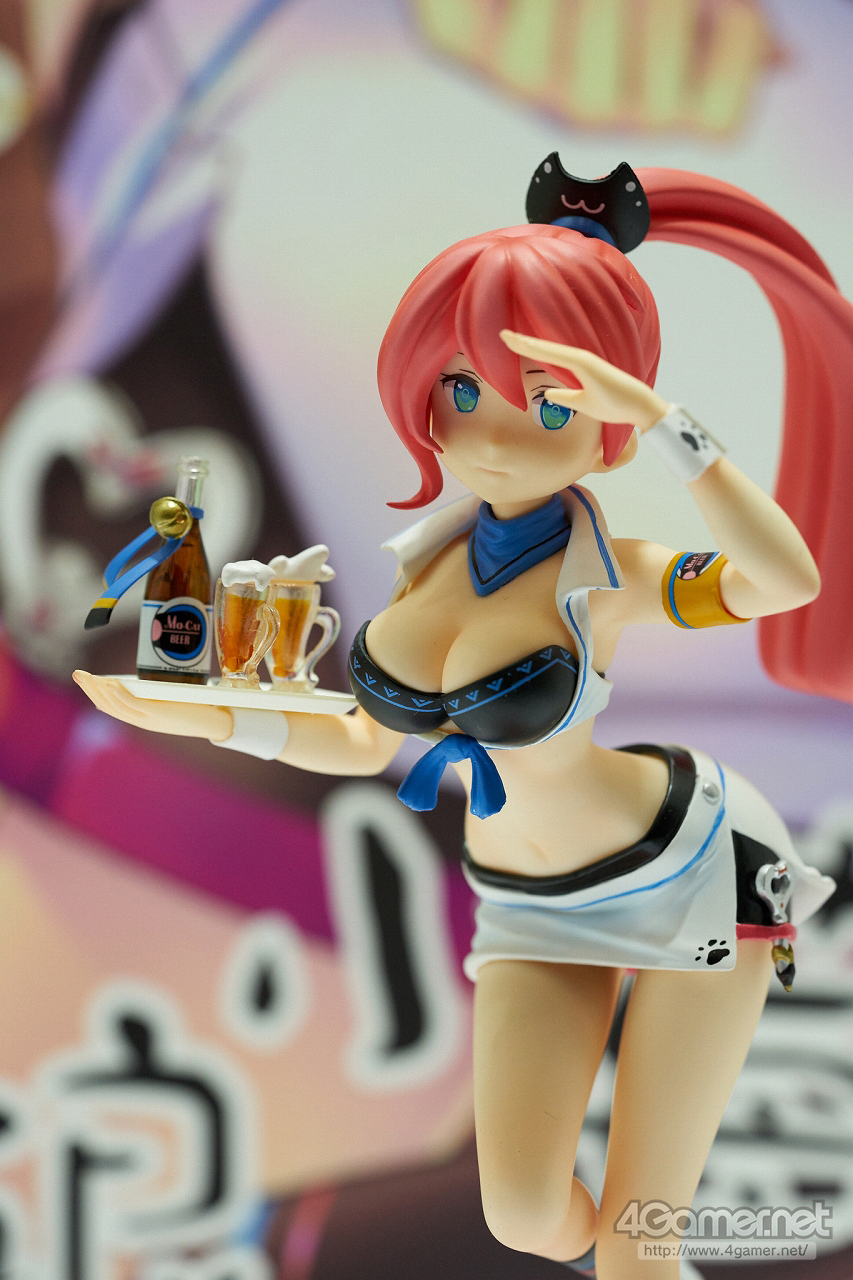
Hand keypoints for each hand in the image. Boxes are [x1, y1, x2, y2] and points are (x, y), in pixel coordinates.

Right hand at [72, 671, 232, 740]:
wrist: (216, 723)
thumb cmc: (197, 709)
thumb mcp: (172, 700)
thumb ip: (159, 692)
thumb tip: (150, 676)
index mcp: (143, 717)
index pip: (112, 707)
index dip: (96, 694)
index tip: (86, 680)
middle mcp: (141, 720)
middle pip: (107, 706)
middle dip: (90, 689)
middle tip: (76, 674)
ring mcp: (148, 719)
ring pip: (115, 706)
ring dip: (98, 690)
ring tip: (86, 677)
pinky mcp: (158, 715)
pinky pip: (132, 705)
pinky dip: (119, 695)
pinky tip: (110, 684)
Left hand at [500, 330, 667, 431]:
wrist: (639, 409)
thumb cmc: (615, 405)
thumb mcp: (582, 404)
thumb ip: (565, 398)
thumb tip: (548, 394)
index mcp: (577, 365)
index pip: (545, 355)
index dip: (526, 348)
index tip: (506, 342)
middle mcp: (579, 358)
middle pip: (544, 348)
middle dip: (522, 342)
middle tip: (499, 333)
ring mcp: (584, 359)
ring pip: (550, 349)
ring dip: (529, 343)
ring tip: (507, 337)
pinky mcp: (590, 364)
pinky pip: (562, 356)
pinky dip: (545, 350)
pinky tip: (529, 346)